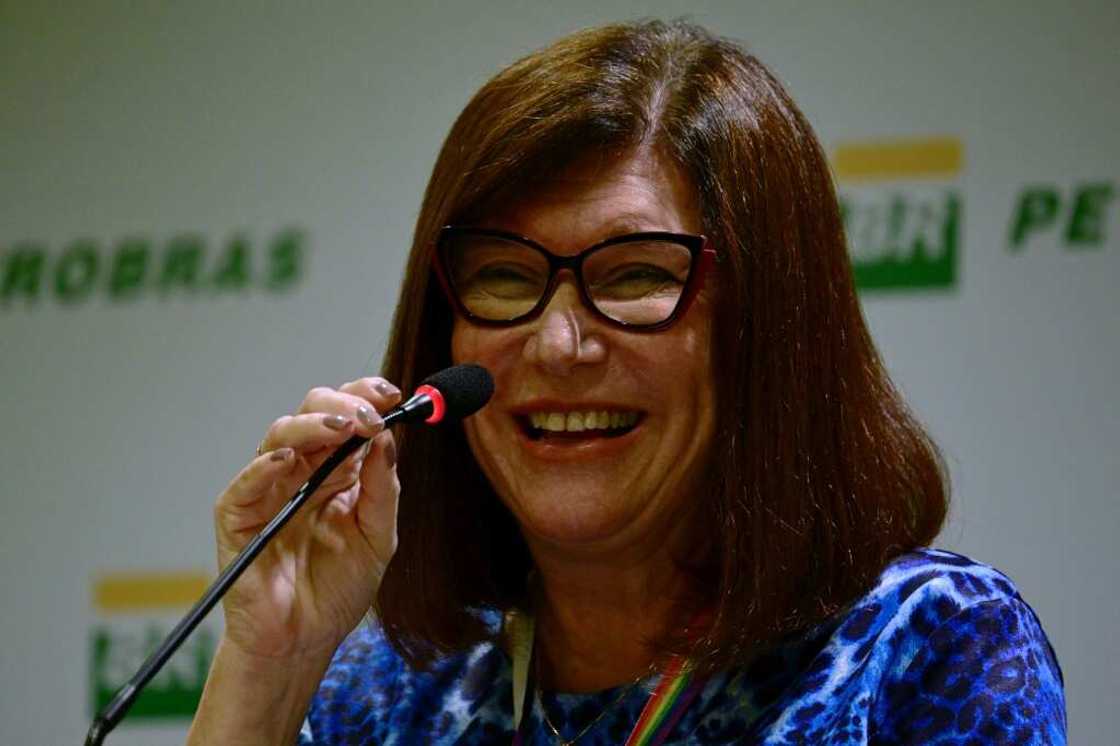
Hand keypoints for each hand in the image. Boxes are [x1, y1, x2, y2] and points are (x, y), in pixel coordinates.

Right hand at [212, 377, 401, 661]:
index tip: (392, 395)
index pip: (346, 416)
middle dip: (343, 407)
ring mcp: (268, 490)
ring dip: (312, 425)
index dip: (365, 397)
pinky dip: (263, 467)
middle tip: (371, 417)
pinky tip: (288, 460)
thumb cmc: (339, 588)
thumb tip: (390, 437)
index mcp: (336, 470)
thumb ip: (383, 488)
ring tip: (343, 429)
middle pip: (312, 414)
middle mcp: (301, 471)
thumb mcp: (378, 536)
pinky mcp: (238, 519)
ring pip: (279, 436)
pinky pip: (244, 485)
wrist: (306, 640)